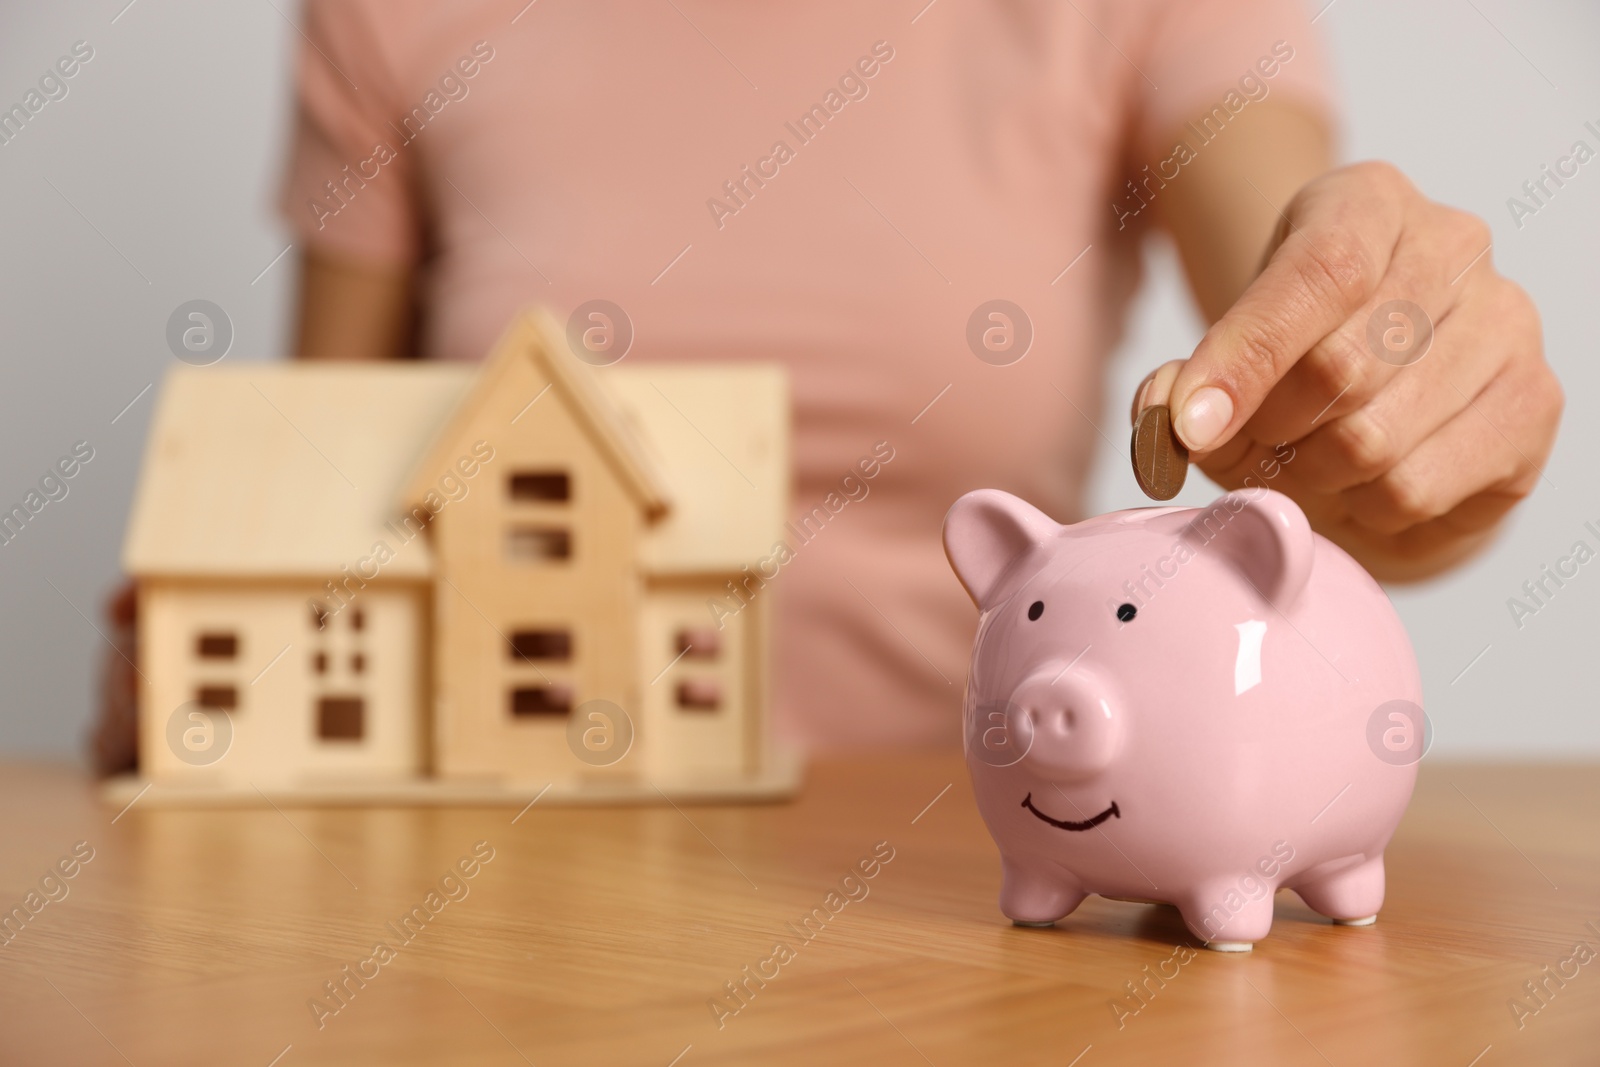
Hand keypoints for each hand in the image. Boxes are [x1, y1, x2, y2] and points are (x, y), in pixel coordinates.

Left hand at [1135, 162, 1561, 579]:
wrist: (1382, 401)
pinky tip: (1362, 485)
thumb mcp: (1226, 350)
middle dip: (1270, 431)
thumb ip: (1181, 381)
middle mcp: (1456, 244)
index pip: (1320, 272)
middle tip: (1251, 448)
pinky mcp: (1534, 404)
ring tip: (1305, 465)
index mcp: (1369, 202)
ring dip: (1312, 475)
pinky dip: (1364, 507)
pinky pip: (1416, 487)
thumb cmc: (1293, 363)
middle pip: (1342, 367)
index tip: (1192, 425)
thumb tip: (1169, 415)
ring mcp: (1508, 322)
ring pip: (1375, 439)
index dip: (1247, 357)